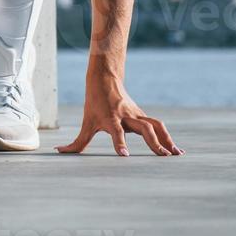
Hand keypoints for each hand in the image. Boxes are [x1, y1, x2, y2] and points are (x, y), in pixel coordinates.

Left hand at [56, 77, 182, 156]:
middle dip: (153, 142)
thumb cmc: (94, 104)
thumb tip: (59, 152)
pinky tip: (176, 151)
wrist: (105, 79)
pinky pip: (158, 126)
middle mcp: (126, 116)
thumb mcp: (86, 122)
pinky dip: (167, 137)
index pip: (115, 132)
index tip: (125, 155)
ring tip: (175, 155)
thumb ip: (77, 142)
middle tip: (162, 156)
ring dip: (166, 139)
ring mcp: (137, 115)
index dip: (119, 143)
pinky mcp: (143, 116)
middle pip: (143, 128)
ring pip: (155, 125)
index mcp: (110, 119)